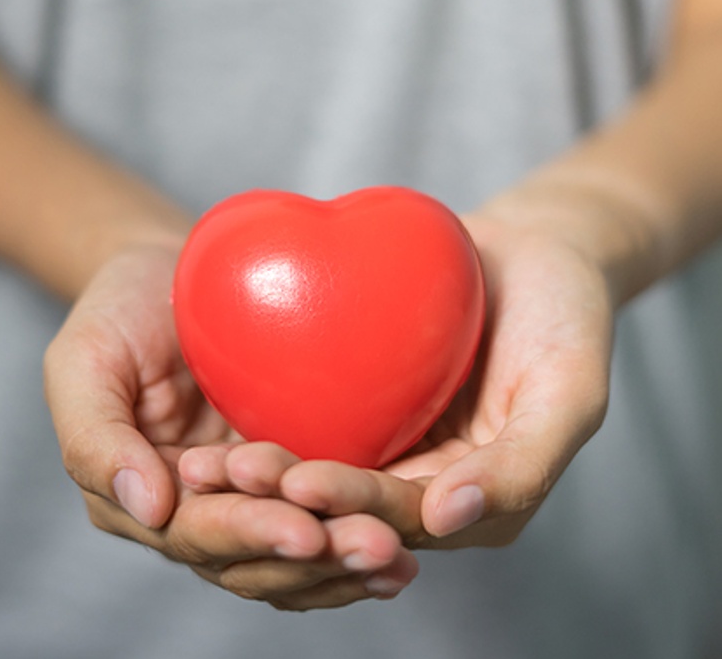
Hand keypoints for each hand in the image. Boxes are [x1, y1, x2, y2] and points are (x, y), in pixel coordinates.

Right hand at [43, 244, 417, 608]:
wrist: (169, 274)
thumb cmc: (117, 311)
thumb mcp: (83, 364)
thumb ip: (95, 440)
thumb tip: (149, 506)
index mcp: (143, 495)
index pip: (197, 534)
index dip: (250, 535)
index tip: (306, 530)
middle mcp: (196, 508)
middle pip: (255, 557)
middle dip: (314, 559)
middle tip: (379, 548)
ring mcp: (246, 491)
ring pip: (293, 552)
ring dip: (345, 563)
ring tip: (398, 558)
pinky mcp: (287, 465)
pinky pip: (321, 512)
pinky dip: (354, 531)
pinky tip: (403, 543)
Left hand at [182, 212, 612, 550]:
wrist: (533, 252)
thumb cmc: (564, 318)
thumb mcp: (569, 391)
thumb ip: (524, 464)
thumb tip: (448, 521)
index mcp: (470, 499)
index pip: (400, 518)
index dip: (350, 505)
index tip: (299, 482)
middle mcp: (420, 481)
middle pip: (345, 502)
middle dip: (287, 497)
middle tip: (228, 473)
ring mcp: (388, 441)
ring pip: (316, 467)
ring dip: (262, 473)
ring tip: (206, 460)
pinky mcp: (362, 400)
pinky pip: (310, 416)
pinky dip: (268, 422)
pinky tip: (219, 414)